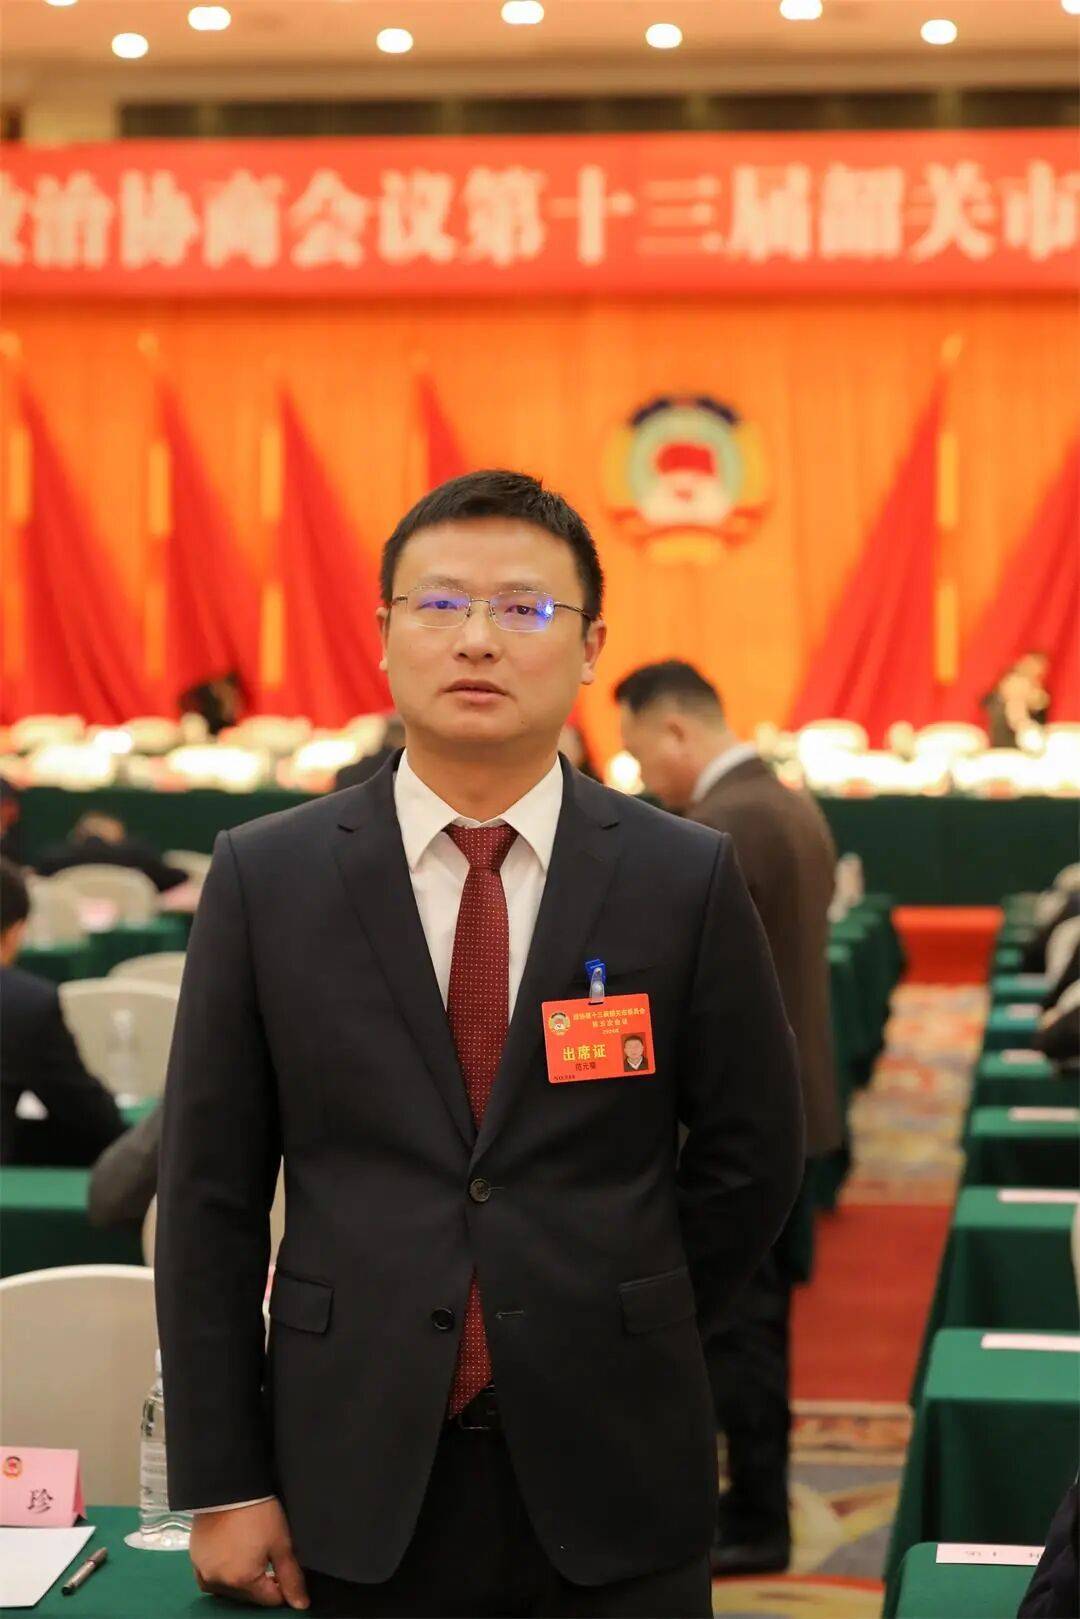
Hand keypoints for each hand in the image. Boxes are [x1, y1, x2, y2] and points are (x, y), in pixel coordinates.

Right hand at [190, 1498, 309, 1608]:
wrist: (228, 1486)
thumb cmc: (258, 1513)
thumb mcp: (281, 1544)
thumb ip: (291, 1577)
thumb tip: (301, 1605)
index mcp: (242, 1581)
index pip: (269, 1599)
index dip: (281, 1586)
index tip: (284, 1568)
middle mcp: (219, 1583)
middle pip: (249, 1595)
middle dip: (261, 1581)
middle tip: (268, 1556)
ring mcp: (204, 1571)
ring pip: (229, 1588)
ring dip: (241, 1578)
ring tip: (250, 1552)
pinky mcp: (194, 1559)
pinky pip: (210, 1577)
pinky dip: (222, 1572)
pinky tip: (231, 1555)